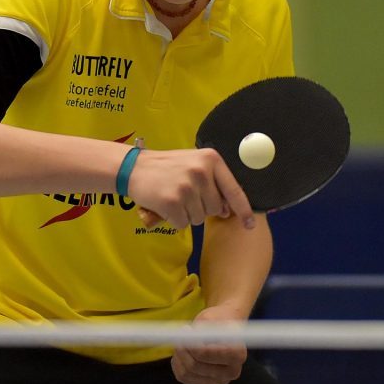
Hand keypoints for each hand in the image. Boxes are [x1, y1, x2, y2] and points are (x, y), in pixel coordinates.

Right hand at [127, 148, 254, 230]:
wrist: (133, 167)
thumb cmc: (167, 167)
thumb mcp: (194, 165)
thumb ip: (213, 183)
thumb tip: (229, 210)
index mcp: (211, 159)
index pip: (234, 189)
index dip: (244, 209)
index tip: (250, 224)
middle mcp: (201, 171)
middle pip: (215, 208)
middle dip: (202, 208)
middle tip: (183, 194)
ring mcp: (187, 186)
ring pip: (199, 218)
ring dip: (186, 214)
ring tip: (172, 197)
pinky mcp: (172, 201)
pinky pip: (182, 224)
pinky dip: (173, 220)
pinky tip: (164, 205)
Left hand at [171, 306, 247, 383]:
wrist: (225, 329)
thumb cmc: (218, 320)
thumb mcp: (210, 318)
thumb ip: (200, 330)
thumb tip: (186, 337)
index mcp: (237, 353)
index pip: (206, 353)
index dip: (190, 343)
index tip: (184, 331)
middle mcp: (232, 371)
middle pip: (195, 366)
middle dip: (182, 349)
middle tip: (178, 335)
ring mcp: (220, 381)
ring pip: (187, 373)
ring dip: (179, 356)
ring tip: (181, 341)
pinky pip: (184, 377)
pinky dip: (178, 364)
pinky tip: (181, 352)